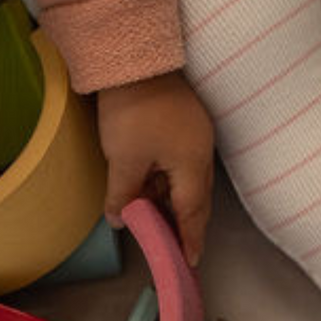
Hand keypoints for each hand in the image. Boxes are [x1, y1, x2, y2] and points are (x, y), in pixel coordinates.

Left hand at [96, 71, 214, 267]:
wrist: (135, 58)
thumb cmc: (132, 111)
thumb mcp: (123, 159)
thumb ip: (123, 194)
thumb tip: (119, 221)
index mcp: (192, 165)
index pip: (192, 213)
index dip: (189, 239)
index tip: (190, 262)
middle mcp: (201, 152)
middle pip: (195, 198)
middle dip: (185, 224)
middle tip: (176, 247)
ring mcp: (195, 135)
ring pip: (186, 180)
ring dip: (171, 200)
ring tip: (152, 218)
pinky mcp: (184, 122)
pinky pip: (181, 162)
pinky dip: (167, 180)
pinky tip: (150, 185)